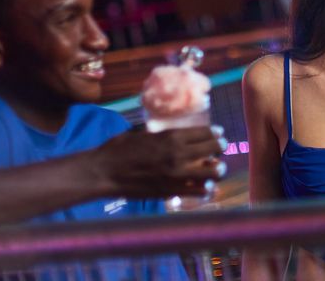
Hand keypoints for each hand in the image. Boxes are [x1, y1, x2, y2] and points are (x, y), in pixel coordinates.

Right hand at [92, 126, 225, 197]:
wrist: (104, 172)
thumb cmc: (118, 150)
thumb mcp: (142, 134)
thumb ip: (162, 135)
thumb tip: (173, 134)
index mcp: (172, 136)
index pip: (206, 132)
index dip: (216, 133)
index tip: (219, 134)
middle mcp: (179, 154)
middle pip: (214, 149)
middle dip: (220, 148)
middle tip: (220, 150)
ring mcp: (177, 174)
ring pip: (213, 171)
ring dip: (217, 169)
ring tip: (216, 169)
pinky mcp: (172, 191)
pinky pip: (199, 191)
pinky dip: (206, 189)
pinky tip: (206, 187)